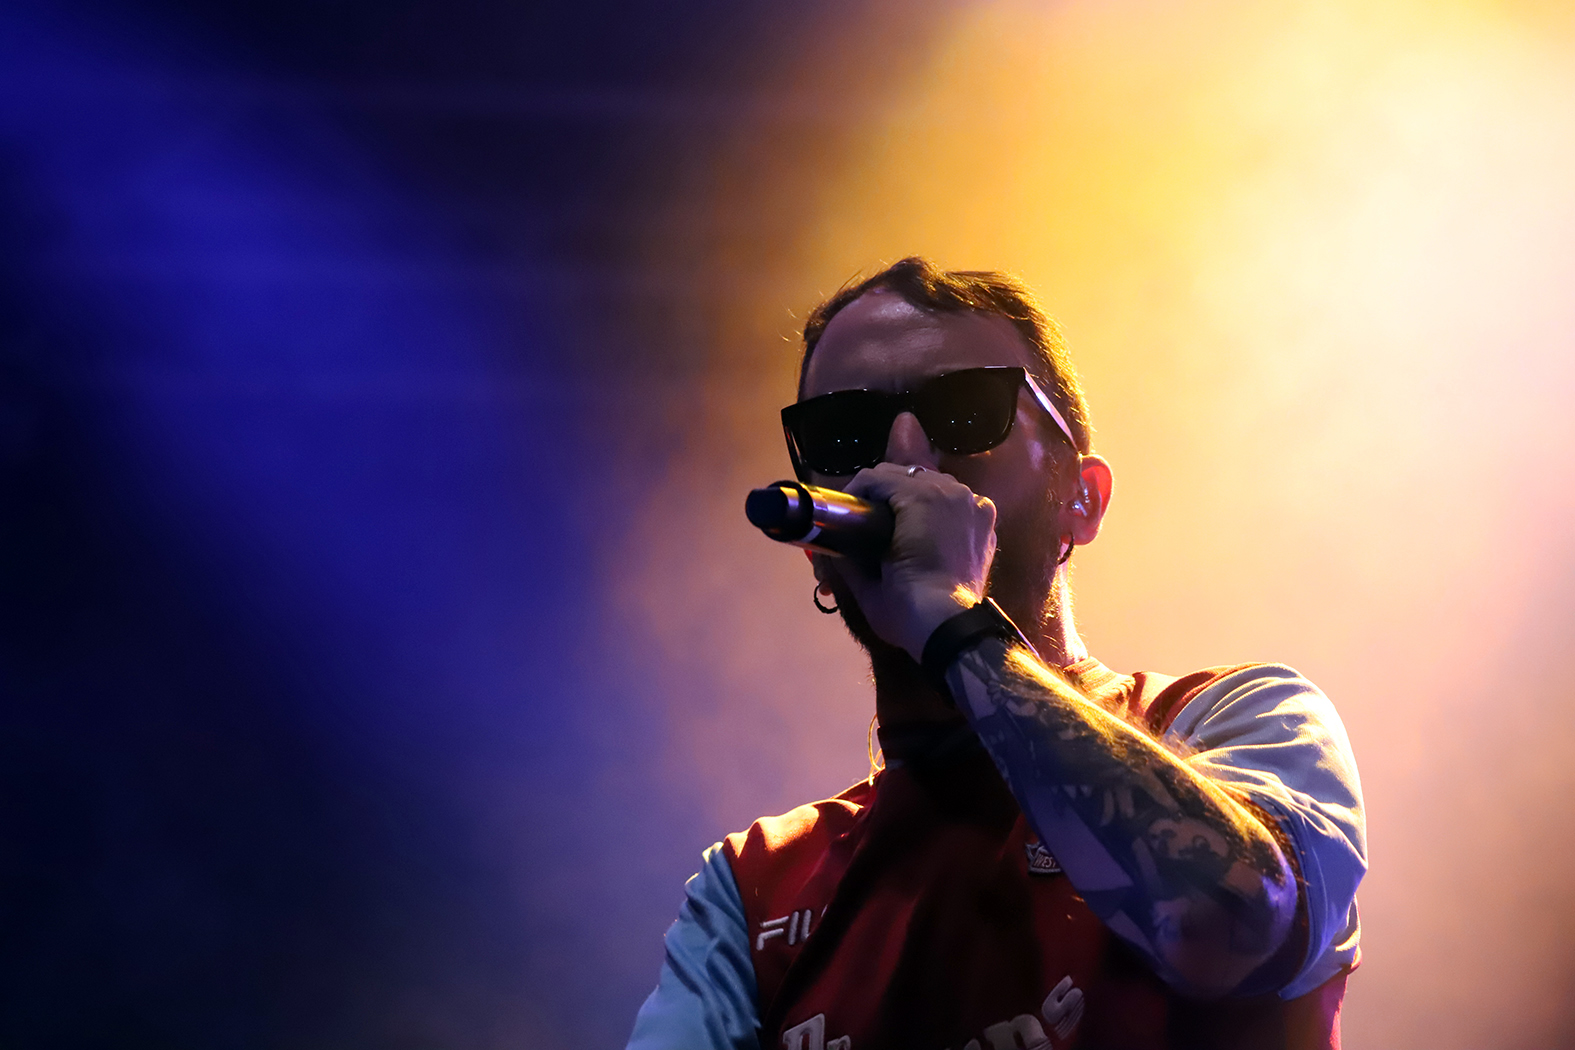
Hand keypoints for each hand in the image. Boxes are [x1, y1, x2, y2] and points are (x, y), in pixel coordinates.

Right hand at [816, 463, 997, 659]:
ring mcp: (973, 504)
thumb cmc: (904, 606)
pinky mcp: (987, 520)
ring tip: (899, 524)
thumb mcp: (864, 582)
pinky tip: (930, 529)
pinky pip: (957, 501)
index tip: (844, 512)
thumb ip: (844, 555)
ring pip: (934, 484)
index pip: (876, 477)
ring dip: (913, 497)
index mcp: (919, 496)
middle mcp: (951, 490)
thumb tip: (829, 547)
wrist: (951, 629)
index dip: (855, 492)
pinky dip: (941, 509)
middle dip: (884, 493)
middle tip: (867, 520)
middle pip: (906, 475)